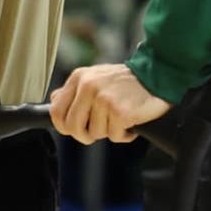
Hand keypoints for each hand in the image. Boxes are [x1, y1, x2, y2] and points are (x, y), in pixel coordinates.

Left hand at [49, 63, 170, 144]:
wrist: (157, 75)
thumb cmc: (126, 81)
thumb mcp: (95, 77)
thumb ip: (73, 91)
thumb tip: (54, 102)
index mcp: (80, 78)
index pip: (56, 111)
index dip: (65, 126)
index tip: (77, 129)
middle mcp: (89, 86)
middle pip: (73, 127)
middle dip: (86, 134)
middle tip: (101, 128)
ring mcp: (104, 99)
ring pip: (96, 133)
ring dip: (110, 131)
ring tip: (120, 117)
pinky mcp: (120, 111)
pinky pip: (114, 136)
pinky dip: (124, 134)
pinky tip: (131, 120)